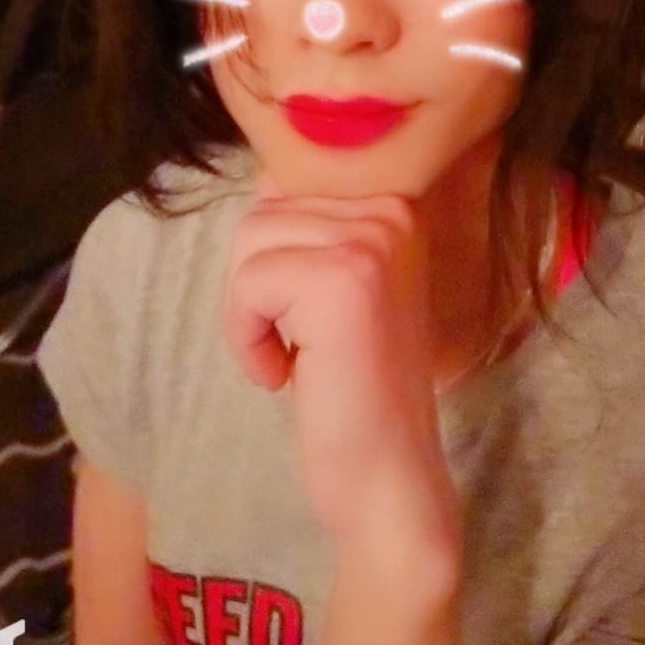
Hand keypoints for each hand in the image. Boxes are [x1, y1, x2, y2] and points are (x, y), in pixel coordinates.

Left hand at [222, 173, 460, 567]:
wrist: (387, 473)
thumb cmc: (351, 382)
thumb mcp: (341, 282)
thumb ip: (310, 223)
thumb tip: (261, 170)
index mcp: (397, 202)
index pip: (289, 180)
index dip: (272, 251)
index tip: (303, 310)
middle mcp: (394, 209)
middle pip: (262, 212)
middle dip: (255, 286)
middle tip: (296, 342)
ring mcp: (373, 241)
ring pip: (249, 242)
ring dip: (248, 312)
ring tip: (292, 355)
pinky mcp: (343, 281)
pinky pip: (248, 284)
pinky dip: (246, 337)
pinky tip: (286, 373)